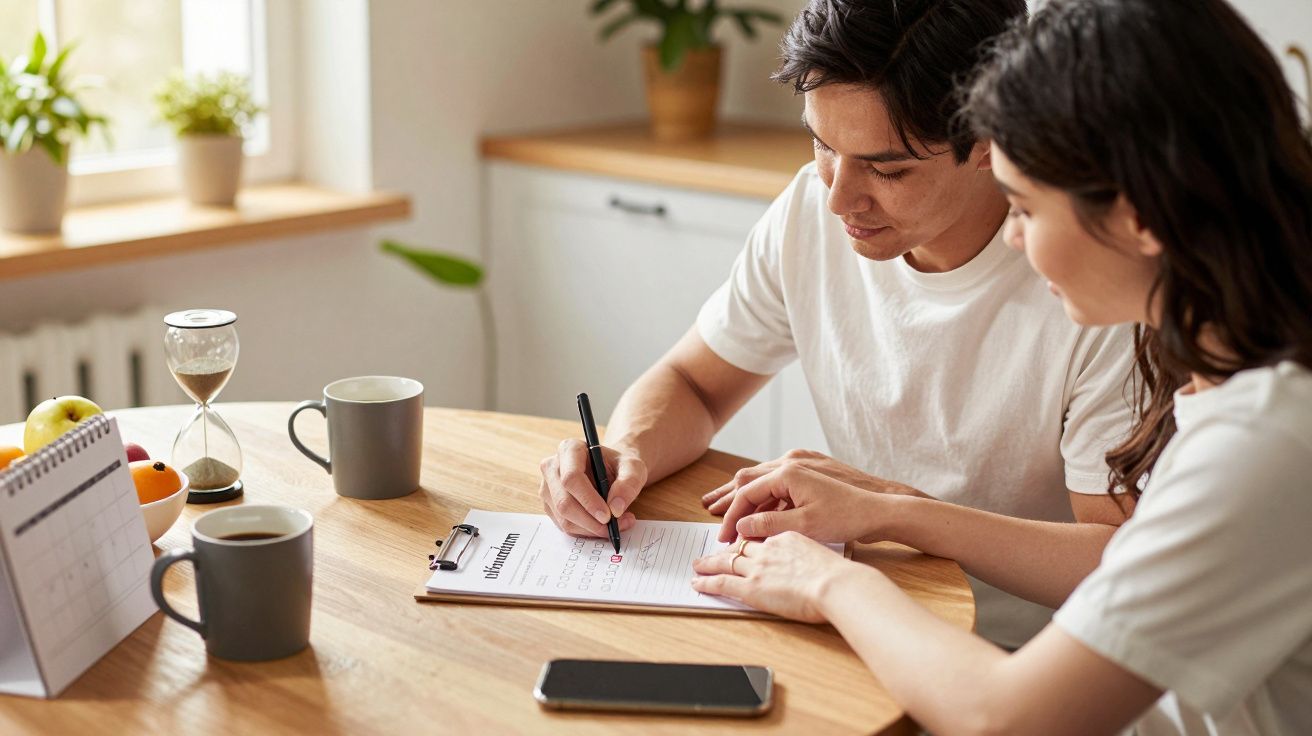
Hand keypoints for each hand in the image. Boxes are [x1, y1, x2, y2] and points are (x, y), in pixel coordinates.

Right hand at [539, 439, 642, 536]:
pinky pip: (565, 526)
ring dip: (591, 529)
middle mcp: (552, 467)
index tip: (608, 516)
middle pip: (564, 502)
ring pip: (564, 518)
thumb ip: (628, 484)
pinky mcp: (550, 505)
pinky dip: (586, 531)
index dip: (588, 500)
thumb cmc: (619, 465)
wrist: (611, 470)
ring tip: (617, 525)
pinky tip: (602, 525)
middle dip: (590, 521)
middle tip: (615, 527)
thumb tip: (616, 509)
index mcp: (570, 449)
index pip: (571, 478)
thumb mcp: (633, 468)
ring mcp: (548, 488)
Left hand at [691, 532, 860, 622]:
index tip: (743, 544)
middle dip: (724, 549)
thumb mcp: (823, 555)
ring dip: (710, 563)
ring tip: (697, 564)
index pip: (762, 537)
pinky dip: (707, 581)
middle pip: (741, 546)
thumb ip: (809, 558)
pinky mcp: (752, 586)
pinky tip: (697, 582)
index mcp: (787, 538)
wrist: (836, 584)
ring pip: (727, 561)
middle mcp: (769, 549)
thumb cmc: (839, 575)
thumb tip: (810, 568)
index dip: (749, 541)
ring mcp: (758, 567)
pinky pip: (722, 582)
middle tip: (712, 551)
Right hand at [701, 449, 919, 515]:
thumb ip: (768, 525)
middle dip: (729, 499)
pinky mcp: (808, 476)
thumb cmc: (845, 517)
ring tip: (723, 509)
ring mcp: (800, 467)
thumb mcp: (803, 526)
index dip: (731, 515)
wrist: (878, 510)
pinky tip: (757, 513)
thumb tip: (741, 528)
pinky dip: (763, 499)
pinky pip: (777, 485)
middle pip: (749, 480)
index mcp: (787, 472)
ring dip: (745, 498)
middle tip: (709, 512)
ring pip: (762, 481)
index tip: (722, 534)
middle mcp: (791, 463)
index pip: (747, 492)